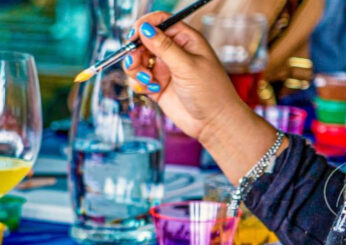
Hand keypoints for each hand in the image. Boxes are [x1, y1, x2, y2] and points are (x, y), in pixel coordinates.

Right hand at [122, 12, 245, 140]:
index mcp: (185, 40)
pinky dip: (139, 85)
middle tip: (135, 63)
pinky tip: (152, 90)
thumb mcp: (186, 66)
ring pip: (137, 61)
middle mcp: (173, 52)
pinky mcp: (156, 86)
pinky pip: (138, 80)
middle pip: (143, 42)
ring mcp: (164, 69)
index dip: (144, 26)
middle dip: (135, 52)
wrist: (212, 122)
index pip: (160, 22)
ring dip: (135, 70)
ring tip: (147, 81)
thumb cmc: (209, 91)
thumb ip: (164, 47)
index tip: (133, 36)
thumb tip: (145, 29)